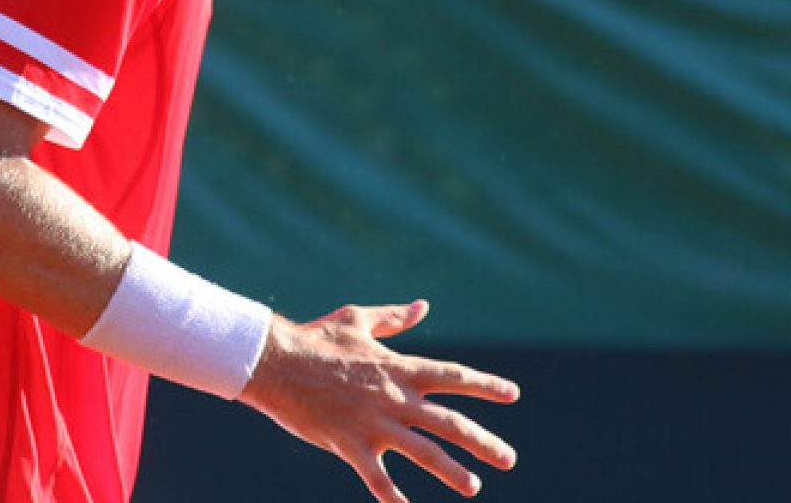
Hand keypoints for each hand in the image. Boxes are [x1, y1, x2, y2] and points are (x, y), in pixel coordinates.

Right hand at [239, 299, 519, 502]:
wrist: (277, 362)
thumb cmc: (316, 339)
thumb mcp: (358, 319)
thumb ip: (394, 318)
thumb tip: (423, 306)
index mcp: (399, 367)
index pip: (452, 376)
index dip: (485, 384)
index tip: (512, 393)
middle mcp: (395, 397)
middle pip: (449, 421)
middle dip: (482, 440)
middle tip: (509, 457)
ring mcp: (374, 423)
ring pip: (424, 452)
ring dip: (452, 471)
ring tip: (474, 486)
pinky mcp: (350, 445)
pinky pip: (378, 479)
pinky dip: (393, 498)